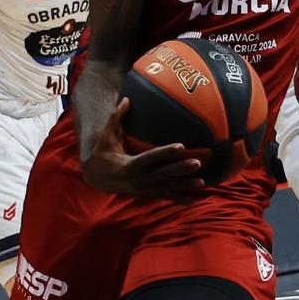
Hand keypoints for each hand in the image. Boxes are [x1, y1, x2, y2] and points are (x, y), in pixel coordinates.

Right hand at [80, 98, 204, 198]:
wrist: (97, 178)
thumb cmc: (102, 153)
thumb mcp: (105, 137)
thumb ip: (116, 118)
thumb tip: (127, 98)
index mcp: (128, 165)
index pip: (150, 158)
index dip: (166, 152)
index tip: (182, 146)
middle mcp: (137, 179)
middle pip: (162, 174)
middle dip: (180, 169)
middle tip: (198, 163)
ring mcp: (143, 188)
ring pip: (166, 188)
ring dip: (184, 186)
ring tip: (202, 183)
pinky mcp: (146, 193)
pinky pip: (164, 196)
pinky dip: (179, 199)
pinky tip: (193, 201)